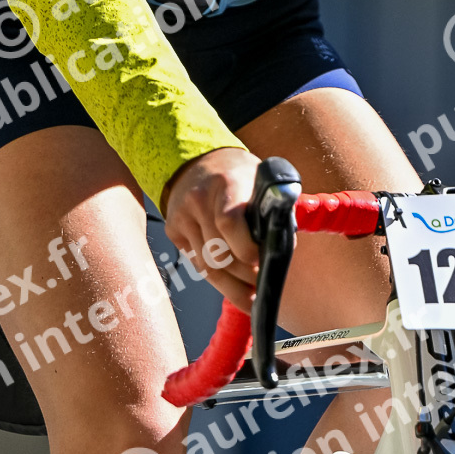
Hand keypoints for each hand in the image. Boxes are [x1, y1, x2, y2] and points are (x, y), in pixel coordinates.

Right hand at [162, 147, 260, 307]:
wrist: (198, 161)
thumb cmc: (236, 175)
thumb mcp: (258, 179)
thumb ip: (270, 209)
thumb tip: (281, 245)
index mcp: (227, 183)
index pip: (229, 223)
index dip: (246, 249)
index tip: (261, 261)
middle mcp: (200, 199)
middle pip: (218, 254)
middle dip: (243, 276)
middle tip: (261, 285)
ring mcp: (182, 216)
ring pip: (205, 266)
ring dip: (230, 285)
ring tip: (249, 292)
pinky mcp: (173, 230)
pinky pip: (195, 263)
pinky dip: (215, 276)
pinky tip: (231, 282)